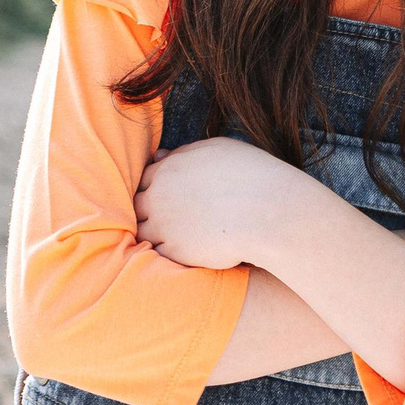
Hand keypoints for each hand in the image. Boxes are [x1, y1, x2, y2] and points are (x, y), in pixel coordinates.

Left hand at [132, 137, 327, 271]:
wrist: (267, 212)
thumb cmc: (250, 175)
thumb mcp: (216, 149)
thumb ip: (183, 153)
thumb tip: (159, 156)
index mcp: (167, 169)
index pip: (145, 179)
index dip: (155, 188)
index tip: (167, 197)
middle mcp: (159, 197)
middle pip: (138, 206)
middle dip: (149, 212)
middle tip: (166, 220)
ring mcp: (164, 226)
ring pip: (143, 233)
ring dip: (154, 235)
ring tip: (173, 238)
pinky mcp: (175, 252)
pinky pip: (158, 254)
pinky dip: (166, 254)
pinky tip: (181, 253)